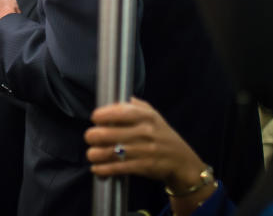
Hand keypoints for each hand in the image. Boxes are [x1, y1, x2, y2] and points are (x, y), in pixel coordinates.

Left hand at [85, 98, 215, 214]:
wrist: (182, 161)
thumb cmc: (161, 135)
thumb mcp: (153, 115)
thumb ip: (134, 105)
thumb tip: (113, 102)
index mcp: (146, 116)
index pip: (120, 112)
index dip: (102, 115)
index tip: (95, 118)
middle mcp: (145, 132)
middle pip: (109, 133)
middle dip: (93, 136)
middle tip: (90, 137)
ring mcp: (145, 150)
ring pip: (110, 152)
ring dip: (95, 154)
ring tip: (91, 154)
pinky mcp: (144, 167)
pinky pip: (118, 168)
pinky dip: (104, 169)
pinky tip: (96, 168)